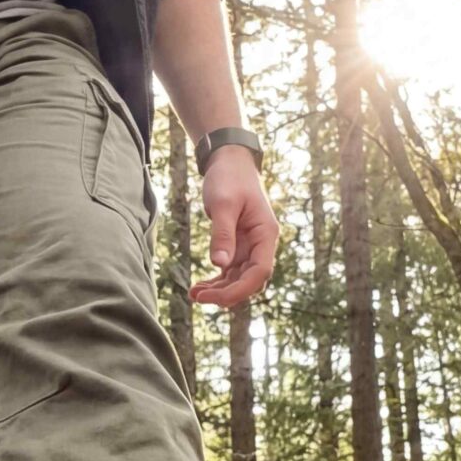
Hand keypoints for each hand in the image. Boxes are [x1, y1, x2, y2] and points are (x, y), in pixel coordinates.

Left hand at [190, 146, 278, 307]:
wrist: (229, 162)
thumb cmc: (230, 178)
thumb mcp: (223, 204)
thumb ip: (222, 234)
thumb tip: (220, 265)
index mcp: (266, 234)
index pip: (260, 271)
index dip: (240, 289)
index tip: (216, 298)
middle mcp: (261, 244)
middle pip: (249, 280)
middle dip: (226, 293)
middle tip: (197, 297)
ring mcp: (249, 246)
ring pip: (238, 278)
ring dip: (219, 290)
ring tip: (193, 294)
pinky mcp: (237, 245)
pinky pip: (229, 270)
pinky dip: (216, 280)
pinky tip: (199, 287)